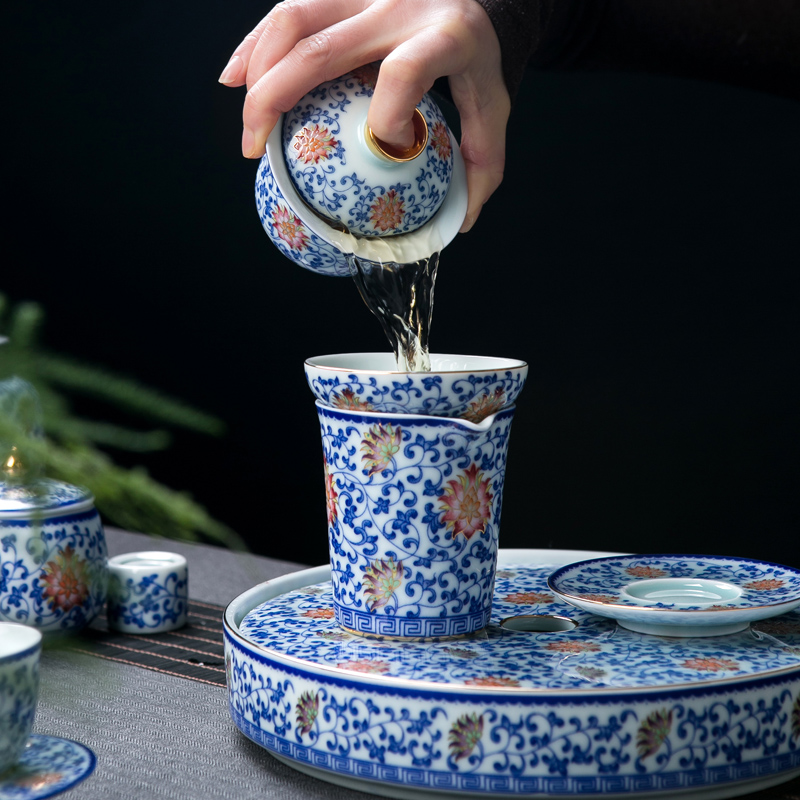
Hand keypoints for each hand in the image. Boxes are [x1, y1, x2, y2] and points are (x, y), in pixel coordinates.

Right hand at [219, 0, 509, 231]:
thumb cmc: (481, 59)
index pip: (403, 74)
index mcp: (446, 36)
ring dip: (258, 69)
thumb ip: (484, 163)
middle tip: (255, 149)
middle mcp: (400, 4)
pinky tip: (236, 75)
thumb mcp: (493, 108)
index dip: (385, 120)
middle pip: (321, 49)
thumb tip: (461, 221)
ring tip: (246, 120)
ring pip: (294, 18)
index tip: (382, 151)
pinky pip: (291, 9)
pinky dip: (256, 42)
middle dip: (274, 100)